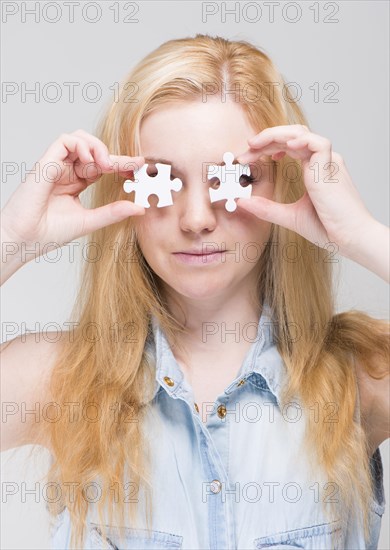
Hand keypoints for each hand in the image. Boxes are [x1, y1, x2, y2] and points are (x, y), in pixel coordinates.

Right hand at [1, 129, 144, 258]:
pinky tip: (91, 161)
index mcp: (75, 183)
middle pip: (93, 150)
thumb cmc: (48, 233)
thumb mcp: (90, 221)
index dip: (121, 164)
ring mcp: (55, 166)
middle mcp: (66, 172)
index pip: (101, 166)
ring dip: (98, 147)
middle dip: (116, 155)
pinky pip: (64, 141)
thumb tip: (140, 208)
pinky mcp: (45, 163)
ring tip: (108, 165)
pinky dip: (81, 145)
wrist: (24, 240)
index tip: (140, 167)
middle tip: (134, 165)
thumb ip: (113, 212)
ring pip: (79, 139)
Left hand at [236, 124, 374, 256]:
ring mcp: (327, 162)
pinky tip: (284, 148)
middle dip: (266, 139)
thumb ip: (265, 208)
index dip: (266, 147)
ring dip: (275, 135)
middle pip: (292, 136)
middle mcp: (322, 161)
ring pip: (302, 133)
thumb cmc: (327, 229)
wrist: (348, 239)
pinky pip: (318, 143)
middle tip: (245, 151)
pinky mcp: (331, 167)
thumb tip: (242, 201)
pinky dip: (300, 141)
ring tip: (255, 144)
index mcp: (315, 169)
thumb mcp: (288, 216)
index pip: (289, 147)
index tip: (247, 158)